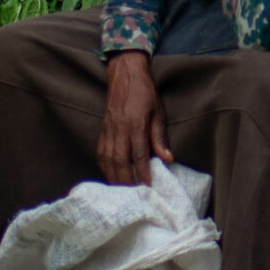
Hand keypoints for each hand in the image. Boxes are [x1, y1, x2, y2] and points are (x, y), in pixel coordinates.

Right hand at [97, 51, 170, 185]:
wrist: (124, 73)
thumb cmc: (145, 92)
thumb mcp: (158, 112)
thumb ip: (159, 136)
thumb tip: (167, 158)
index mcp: (135, 123)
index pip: (138, 153)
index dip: (142, 172)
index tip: (148, 187)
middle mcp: (119, 128)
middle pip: (120, 161)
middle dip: (127, 181)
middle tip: (135, 196)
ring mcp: (108, 130)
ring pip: (108, 159)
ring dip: (114, 178)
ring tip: (122, 193)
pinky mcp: (103, 130)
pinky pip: (101, 153)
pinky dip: (105, 168)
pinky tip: (111, 177)